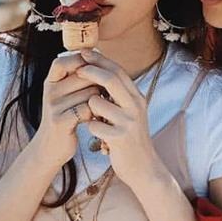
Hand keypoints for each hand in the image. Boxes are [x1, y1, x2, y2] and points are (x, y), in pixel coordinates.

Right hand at [34, 52, 101, 165]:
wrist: (50, 148)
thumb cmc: (66, 118)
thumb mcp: (66, 95)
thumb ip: (78, 77)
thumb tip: (99, 54)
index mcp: (51, 81)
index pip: (65, 61)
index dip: (83, 62)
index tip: (97, 72)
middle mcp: (50, 91)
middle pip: (84, 76)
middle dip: (100, 84)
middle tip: (104, 95)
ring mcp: (54, 106)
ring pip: (90, 92)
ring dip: (101, 100)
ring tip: (101, 108)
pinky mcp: (60, 121)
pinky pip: (88, 109)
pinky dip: (97, 113)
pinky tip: (96, 119)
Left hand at [75, 50, 164, 189]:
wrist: (143, 167)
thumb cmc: (130, 138)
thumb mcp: (129, 113)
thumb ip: (119, 95)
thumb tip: (100, 72)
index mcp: (137, 98)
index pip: (118, 71)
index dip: (100, 60)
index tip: (84, 53)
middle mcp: (136, 107)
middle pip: (111, 80)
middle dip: (91, 71)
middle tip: (77, 67)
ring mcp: (128, 122)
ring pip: (97, 103)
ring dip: (89, 108)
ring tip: (94, 119)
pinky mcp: (119, 138)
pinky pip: (94, 125)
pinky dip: (91, 128)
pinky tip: (97, 136)